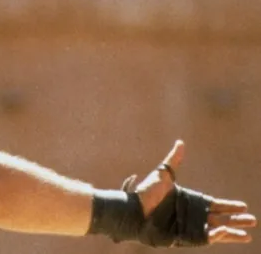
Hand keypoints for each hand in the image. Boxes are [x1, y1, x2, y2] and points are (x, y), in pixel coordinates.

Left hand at [122, 140, 256, 243]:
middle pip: (220, 219)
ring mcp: (188, 227)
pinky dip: (216, 236)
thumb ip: (174, 161)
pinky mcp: (183, 237)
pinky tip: (226, 232)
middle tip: (252, 220)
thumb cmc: (145, 193)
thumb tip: (180, 142)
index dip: (229, 206)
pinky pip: (204, 239)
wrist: (133, 210)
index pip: (215, 205)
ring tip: (247, 235)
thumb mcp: (162, 174)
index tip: (243, 206)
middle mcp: (191, 215)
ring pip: (216, 231)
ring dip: (231, 232)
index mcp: (190, 201)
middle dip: (236, 220)